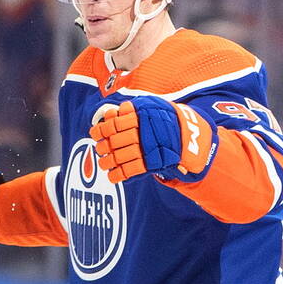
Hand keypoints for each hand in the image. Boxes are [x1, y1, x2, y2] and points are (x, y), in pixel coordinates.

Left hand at [89, 97, 215, 183]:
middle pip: (115, 142)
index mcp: (140, 118)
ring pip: (120, 157)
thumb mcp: (150, 107)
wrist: (188, 135)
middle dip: (104, 146)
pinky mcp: (151, 163)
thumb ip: (131, 110)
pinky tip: (112, 176)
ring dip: (107, 161)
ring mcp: (146, 149)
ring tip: (104, 162)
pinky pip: (131, 170)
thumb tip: (111, 113)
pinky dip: (119, 175)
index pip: (114, 124)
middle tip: (100, 148)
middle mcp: (142, 134)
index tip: (94, 132)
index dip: (101, 129)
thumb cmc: (163, 119)